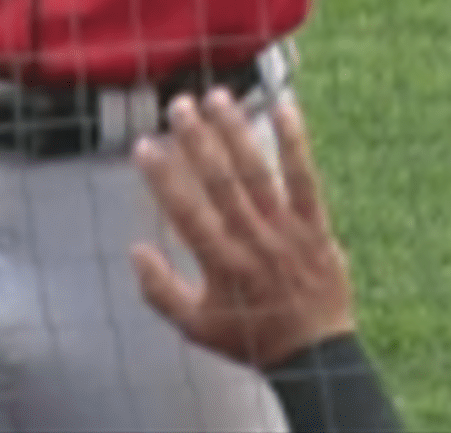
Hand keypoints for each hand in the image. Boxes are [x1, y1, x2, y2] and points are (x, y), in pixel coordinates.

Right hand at [130, 93, 357, 367]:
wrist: (314, 354)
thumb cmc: (250, 338)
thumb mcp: (195, 328)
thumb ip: (160, 290)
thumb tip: (135, 249)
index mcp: (220, 263)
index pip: (185, 210)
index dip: (162, 176)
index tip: (144, 145)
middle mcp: (252, 240)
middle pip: (220, 181)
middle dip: (197, 140)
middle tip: (179, 105)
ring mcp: (286, 229)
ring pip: (258, 172)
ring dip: (237, 132)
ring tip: (218, 97)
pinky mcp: (316, 225)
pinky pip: (306, 178)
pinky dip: (296, 143)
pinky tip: (285, 108)